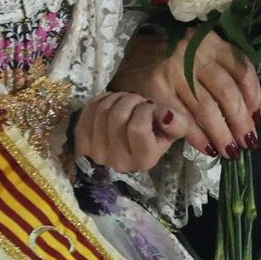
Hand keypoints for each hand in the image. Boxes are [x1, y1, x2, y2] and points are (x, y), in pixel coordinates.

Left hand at [73, 89, 192, 172]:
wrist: (133, 135)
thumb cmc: (156, 129)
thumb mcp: (174, 127)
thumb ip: (177, 123)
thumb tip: (167, 116)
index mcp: (144, 160)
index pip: (138, 128)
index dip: (145, 109)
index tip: (150, 106)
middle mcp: (119, 163)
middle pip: (117, 116)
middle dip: (130, 99)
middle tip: (138, 99)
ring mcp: (98, 154)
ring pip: (102, 111)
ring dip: (116, 97)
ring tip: (126, 100)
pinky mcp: (83, 143)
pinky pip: (88, 112)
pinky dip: (100, 100)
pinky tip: (111, 102)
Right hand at [111, 31, 260, 159]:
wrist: (128, 53)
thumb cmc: (170, 53)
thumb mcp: (199, 48)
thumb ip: (221, 67)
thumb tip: (249, 108)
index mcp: (210, 41)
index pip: (241, 69)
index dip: (254, 96)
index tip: (257, 117)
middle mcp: (193, 54)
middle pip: (226, 92)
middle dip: (240, 121)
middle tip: (248, 142)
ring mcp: (174, 72)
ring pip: (207, 109)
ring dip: (222, 134)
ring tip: (231, 150)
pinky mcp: (156, 90)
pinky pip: (184, 119)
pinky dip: (198, 137)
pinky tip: (208, 148)